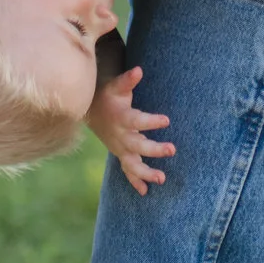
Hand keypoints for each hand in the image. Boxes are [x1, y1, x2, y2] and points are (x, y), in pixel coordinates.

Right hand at [88, 65, 172, 193]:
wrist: (90, 112)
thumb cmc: (108, 96)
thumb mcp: (116, 86)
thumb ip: (128, 80)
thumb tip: (139, 70)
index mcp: (121, 119)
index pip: (136, 121)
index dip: (150, 121)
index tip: (166, 120)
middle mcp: (120, 136)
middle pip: (137, 146)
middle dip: (154, 150)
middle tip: (172, 149)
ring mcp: (120, 148)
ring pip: (132, 164)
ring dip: (146, 173)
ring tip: (162, 179)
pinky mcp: (121, 155)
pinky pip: (127, 171)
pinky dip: (135, 182)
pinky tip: (145, 192)